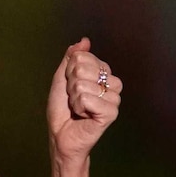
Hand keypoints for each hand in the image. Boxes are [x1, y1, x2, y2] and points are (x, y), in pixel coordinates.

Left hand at [47, 37, 121, 161]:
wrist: (61, 135)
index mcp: (102, 74)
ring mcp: (114, 99)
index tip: (70, 86)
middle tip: (74, 99)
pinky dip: (78, 108)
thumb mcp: (62, 79)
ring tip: (78, 108)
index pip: (83, 57)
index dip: (69, 72)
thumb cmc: (62, 110)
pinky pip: (87, 99)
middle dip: (70, 85)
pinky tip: (84, 116)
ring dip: (74, 98)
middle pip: (83, 68)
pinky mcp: (112, 113)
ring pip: (83, 85)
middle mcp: (112, 84)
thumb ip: (71, 59)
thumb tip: (84, 41)